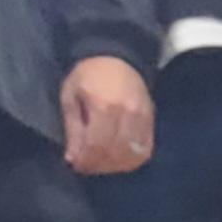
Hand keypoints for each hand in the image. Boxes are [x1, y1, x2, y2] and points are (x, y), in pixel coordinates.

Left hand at [59, 55, 155, 176]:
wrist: (116, 56)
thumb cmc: (87, 75)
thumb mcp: (70, 97)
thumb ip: (73, 129)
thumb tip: (73, 158)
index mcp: (104, 106)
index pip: (97, 145)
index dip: (86, 160)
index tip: (76, 164)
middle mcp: (127, 113)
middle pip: (115, 153)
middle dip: (98, 165)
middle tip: (86, 166)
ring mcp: (142, 117)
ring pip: (132, 154)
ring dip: (114, 166)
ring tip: (100, 163)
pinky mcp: (151, 119)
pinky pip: (145, 149)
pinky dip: (132, 159)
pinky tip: (118, 159)